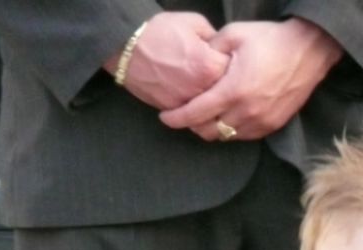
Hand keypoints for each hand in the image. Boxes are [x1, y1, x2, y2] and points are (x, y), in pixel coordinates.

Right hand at [106, 12, 230, 109]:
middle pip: (224, 95)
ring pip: (209, 110)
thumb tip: (223, 49)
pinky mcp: (173, 110)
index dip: (235, 68)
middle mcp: (201, 90)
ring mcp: (187, 103)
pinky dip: (195, 108)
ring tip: (208, 90)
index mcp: (210, 66)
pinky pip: (192, 114)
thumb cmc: (159, 31)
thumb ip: (214, 38)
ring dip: (211, 102)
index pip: (235, 73)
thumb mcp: (194, 23)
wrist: (127, 47)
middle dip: (226, 88)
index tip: (233, 64)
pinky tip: (194, 97)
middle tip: (225, 80)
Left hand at [159, 18, 342, 140]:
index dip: (176, 118)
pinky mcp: (271, 126)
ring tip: (205, 116)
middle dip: (192, 126)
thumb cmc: (271, 39)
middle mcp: (246, 112)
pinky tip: (226, 117)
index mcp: (233, 90)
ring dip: (211, 129)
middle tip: (185, 114)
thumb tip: (195, 63)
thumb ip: (210, 50)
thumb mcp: (235, 34)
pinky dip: (230, 130)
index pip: (195, 113)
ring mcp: (260, 122)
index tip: (165, 117)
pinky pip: (242, 136)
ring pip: (225, 137)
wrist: (309, 50)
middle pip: (208, 132)